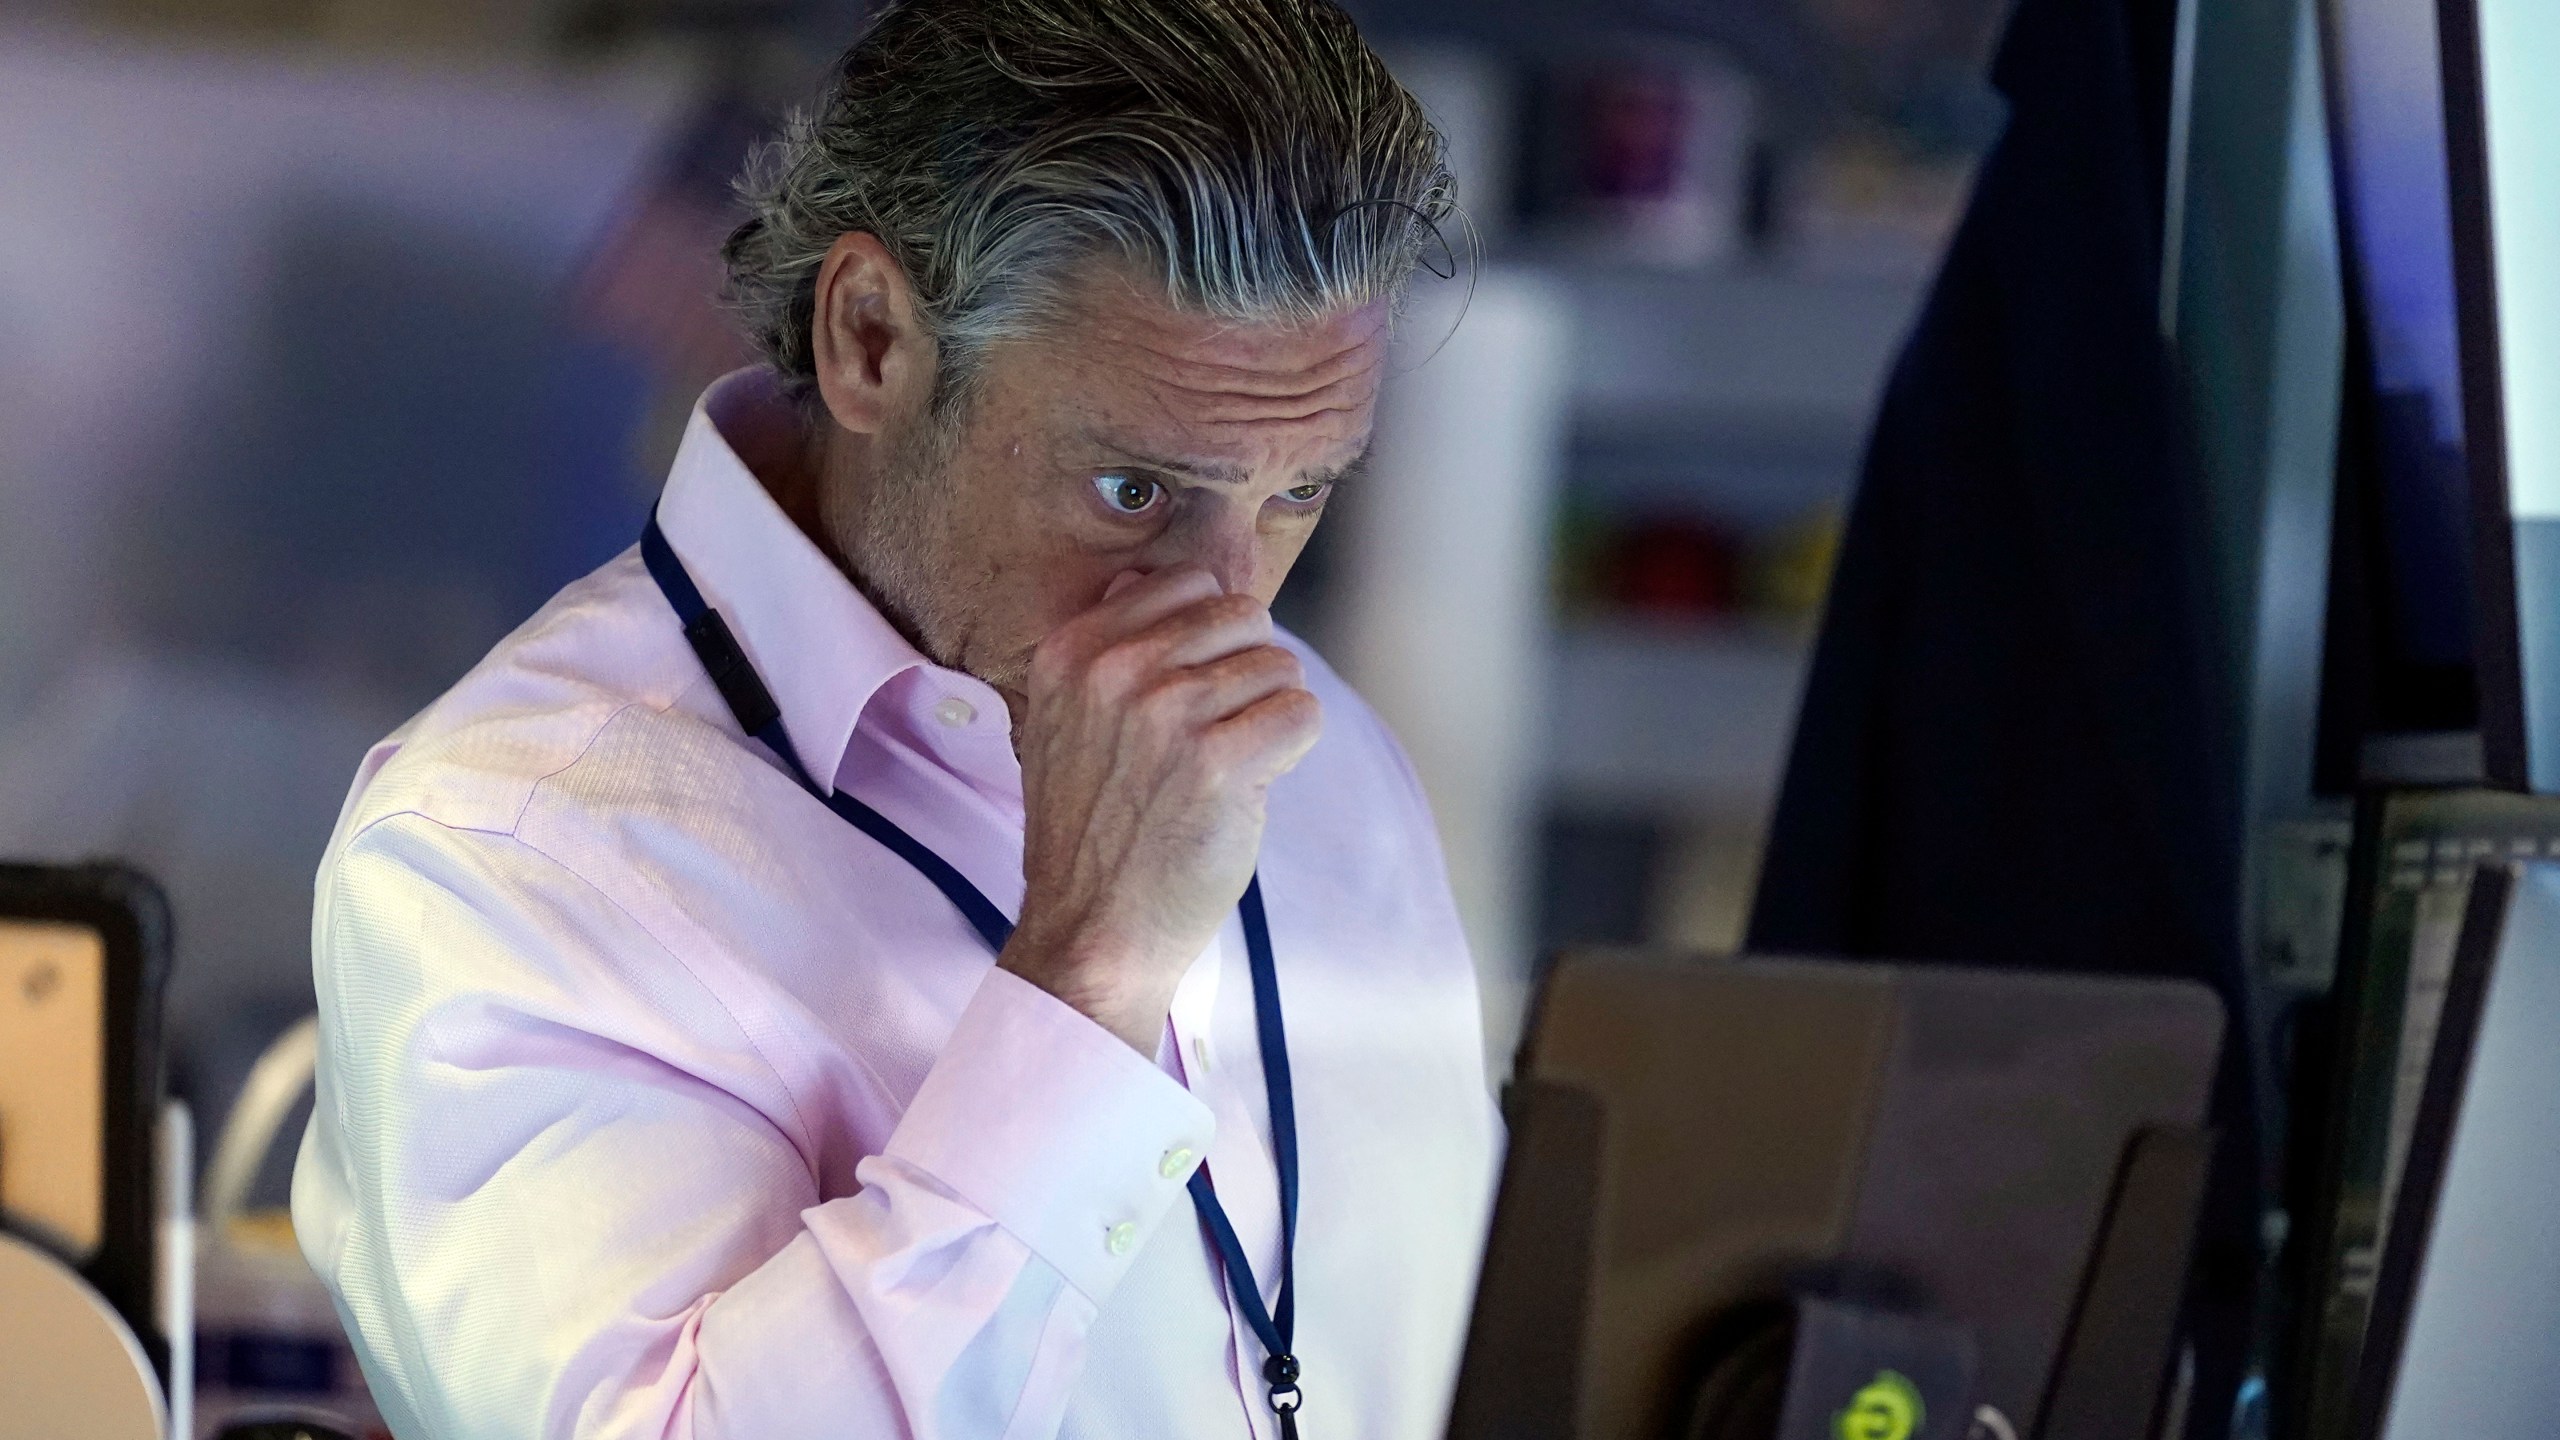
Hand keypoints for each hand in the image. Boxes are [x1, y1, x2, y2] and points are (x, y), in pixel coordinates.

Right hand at [999, 566, 1322, 1052]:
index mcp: (1073, 650)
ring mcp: (1169, 713)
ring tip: (1230, 765)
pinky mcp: (1220, 763)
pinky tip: (1252, 783)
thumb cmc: (1091, 828)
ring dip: (1270, 716)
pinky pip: (1302, 713)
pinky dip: (1292, 749)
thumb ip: (1106, 647)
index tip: (1191, 695)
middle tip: (1219, 734)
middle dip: (1248, 672)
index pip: (1188, 583)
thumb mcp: (1062, 721)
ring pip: (1279, 666)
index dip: (1210, 639)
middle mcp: (1116, 670)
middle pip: (1243, 616)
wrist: (1091, 929)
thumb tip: (1152, 578)